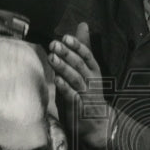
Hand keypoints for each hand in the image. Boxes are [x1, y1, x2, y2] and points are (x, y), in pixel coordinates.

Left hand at [49, 22, 111, 148]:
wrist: (97, 124)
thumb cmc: (89, 92)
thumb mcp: (87, 68)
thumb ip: (83, 49)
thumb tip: (82, 25)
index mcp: (93, 71)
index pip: (87, 56)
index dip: (77, 46)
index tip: (66, 37)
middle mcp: (91, 81)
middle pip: (80, 65)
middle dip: (67, 54)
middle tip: (54, 44)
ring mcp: (85, 95)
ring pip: (76, 79)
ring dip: (64, 68)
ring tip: (52, 58)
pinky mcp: (78, 108)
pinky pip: (72, 97)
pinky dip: (65, 88)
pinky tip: (57, 81)